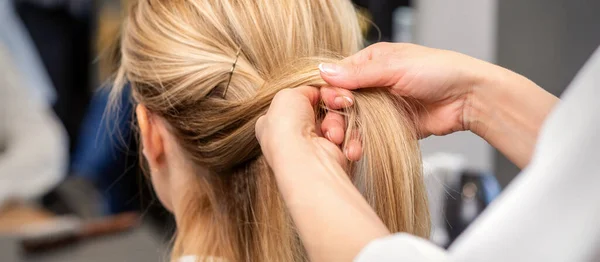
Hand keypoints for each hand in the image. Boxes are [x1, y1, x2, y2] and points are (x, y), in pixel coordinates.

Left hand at [255, 86, 345, 170]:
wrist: (305, 158)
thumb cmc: (289, 126)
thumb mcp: (287, 94)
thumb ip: (304, 89)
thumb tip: (316, 92)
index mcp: (274, 121)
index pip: (299, 100)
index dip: (314, 94)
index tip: (324, 91)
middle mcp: (291, 135)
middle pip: (322, 109)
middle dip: (333, 106)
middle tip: (338, 104)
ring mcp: (311, 146)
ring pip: (336, 122)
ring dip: (338, 124)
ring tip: (334, 135)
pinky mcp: (331, 156)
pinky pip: (347, 138)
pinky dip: (349, 139)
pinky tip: (342, 144)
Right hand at [319, 42, 557, 167]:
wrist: (469, 97)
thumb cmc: (438, 70)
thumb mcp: (395, 67)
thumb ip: (358, 74)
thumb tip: (323, 72)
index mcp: (370, 62)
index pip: (338, 77)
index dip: (331, 91)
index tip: (334, 103)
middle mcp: (373, 83)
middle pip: (341, 102)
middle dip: (334, 117)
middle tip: (333, 131)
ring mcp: (381, 106)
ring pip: (352, 121)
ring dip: (345, 133)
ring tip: (343, 145)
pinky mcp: (390, 127)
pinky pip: (368, 136)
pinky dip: (360, 143)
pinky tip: (355, 151)